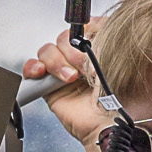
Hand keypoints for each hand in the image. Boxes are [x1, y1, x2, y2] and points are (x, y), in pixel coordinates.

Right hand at [28, 30, 106, 145]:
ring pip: (48, 50)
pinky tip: (42, 73)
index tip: (91, 36)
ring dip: (57, 62)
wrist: (108, 125)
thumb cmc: (119, 98)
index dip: (85, 28)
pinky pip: (32, 69)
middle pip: (64, 38)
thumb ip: (100, 40)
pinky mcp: (49, 87)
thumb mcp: (115, 60)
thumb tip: (86, 28)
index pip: (86, 26)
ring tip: (70, 78)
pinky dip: (33, 67)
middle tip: (84, 66)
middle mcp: (82, 60)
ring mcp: (64, 73)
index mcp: (101, 50)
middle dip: (72, 51)